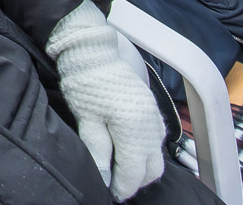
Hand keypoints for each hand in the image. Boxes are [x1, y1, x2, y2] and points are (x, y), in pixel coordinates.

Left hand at [47, 3, 165, 200]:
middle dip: (134, 181)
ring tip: (120, 169)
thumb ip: (98, 151)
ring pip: (157, 157)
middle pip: (151, 169)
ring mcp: (155, 116)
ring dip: (142, 168)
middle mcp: (151, 125)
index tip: (108, 193)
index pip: (133, 171)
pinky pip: (157, 142)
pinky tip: (128, 151)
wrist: (93, 51)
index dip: (121, 187)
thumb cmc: (85, 83)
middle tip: (114, 183)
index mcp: (134, 128)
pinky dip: (147, 153)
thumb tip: (105, 178)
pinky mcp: (153, 110)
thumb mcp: (86, 119)